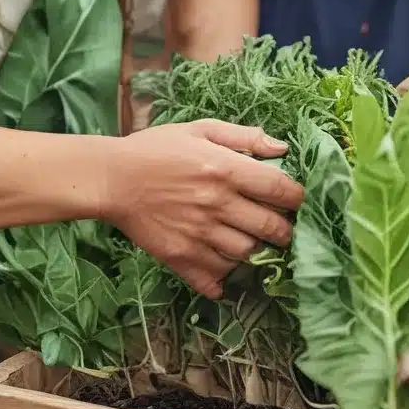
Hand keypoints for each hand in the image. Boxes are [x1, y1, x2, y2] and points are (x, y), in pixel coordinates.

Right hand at [103, 120, 303, 298]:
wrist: (112, 178)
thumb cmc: (156, 148)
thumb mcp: (200, 130)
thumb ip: (243, 137)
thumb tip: (281, 147)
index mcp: (226, 169)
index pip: (280, 189)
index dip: (297, 197)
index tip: (295, 200)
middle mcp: (217, 204)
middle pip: (270, 228)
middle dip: (284, 230)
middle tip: (281, 227)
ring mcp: (199, 234)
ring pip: (247, 254)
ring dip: (256, 249)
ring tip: (250, 239)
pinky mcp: (180, 257)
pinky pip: (215, 278)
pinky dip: (225, 277)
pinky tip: (223, 264)